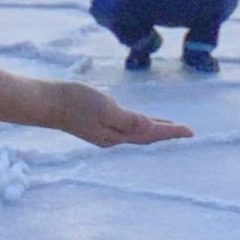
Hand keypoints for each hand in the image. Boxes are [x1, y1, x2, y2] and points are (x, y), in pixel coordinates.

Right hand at [48, 81, 193, 146]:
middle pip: (146, 136)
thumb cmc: (76, 102)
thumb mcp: (106, 108)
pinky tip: (137, 121)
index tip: (191, 132)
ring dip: (153, 130)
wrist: (48, 103)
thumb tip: (149, 128)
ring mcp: (104, 133)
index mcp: (118, 134)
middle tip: (185, 131)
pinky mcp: (96, 125)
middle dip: (166, 133)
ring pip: (136, 133)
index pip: (152, 133)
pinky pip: (126, 128)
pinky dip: (139, 126)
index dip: (172, 131)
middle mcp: (113, 138)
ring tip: (167, 127)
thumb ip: (128, 120)